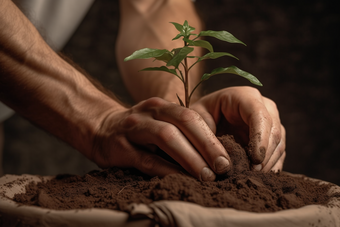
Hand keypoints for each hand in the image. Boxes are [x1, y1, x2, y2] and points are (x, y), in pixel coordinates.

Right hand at [91, 97, 231, 180]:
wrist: (100, 128)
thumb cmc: (139, 130)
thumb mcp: (158, 122)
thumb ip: (180, 133)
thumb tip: (213, 157)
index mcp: (162, 106)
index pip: (192, 117)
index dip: (212, 137)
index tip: (228, 158)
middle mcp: (150, 112)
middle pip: (184, 123)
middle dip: (207, 146)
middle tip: (223, 168)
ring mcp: (134, 128)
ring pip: (167, 138)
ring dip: (190, 158)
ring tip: (207, 176)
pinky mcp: (121, 148)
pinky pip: (148, 160)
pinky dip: (168, 171)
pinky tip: (182, 180)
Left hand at [191, 86, 285, 171]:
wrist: (205, 116)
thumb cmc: (199, 115)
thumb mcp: (196, 118)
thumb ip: (206, 135)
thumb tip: (223, 162)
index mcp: (244, 96)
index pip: (259, 114)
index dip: (260, 137)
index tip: (255, 159)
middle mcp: (263, 105)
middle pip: (274, 130)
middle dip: (265, 155)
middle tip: (251, 173)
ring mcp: (271, 121)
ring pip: (279, 144)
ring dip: (268, 163)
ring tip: (252, 176)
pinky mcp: (272, 137)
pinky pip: (279, 154)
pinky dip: (270, 167)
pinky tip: (258, 176)